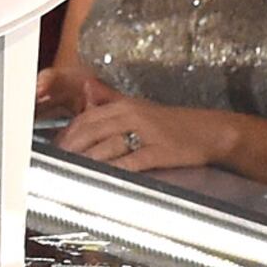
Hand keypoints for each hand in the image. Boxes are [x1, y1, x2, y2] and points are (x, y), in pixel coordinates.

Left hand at [46, 76, 233, 175]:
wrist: (210, 131)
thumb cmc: (173, 124)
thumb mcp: (140, 107)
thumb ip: (110, 100)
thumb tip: (85, 89)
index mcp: (124, 106)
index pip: (86, 118)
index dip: (67, 134)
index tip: (56, 149)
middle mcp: (132, 116)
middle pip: (91, 131)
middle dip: (70, 148)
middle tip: (57, 163)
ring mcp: (147, 133)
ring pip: (107, 146)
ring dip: (87, 160)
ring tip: (72, 172)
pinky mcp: (160, 151)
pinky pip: (132, 161)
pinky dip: (114, 169)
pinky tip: (103, 178)